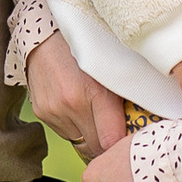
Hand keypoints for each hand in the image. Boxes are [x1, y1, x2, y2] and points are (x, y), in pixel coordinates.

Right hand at [26, 29, 128, 159]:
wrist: (44, 33)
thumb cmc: (85, 46)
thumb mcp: (113, 67)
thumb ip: (126, 97)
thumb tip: (141, 123)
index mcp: (95, 93)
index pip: (111, 142)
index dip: (121, 145)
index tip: (128, 140)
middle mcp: (71, 105)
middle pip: (95, 147)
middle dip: (106, 143)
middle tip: (115, 130)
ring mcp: (53, 110)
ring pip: (79, 141)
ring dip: (89, 134)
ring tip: (93, 112)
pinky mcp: (41, 112)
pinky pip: (64, 132)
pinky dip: (73, 125)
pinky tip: (76, 106)